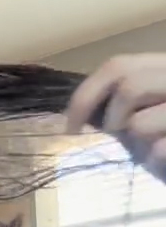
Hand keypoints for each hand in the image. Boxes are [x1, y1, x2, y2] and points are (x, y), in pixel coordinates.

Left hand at [66, 53, 165, 179]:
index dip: (86, 95)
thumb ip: (119, 109)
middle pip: (129, 87)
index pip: (118, 66)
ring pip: (140, 123)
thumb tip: (81, 109)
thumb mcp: (144, 120)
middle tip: (115, 136)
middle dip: (112, 119)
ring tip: (152, 148)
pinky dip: (154, 161)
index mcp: (165, 67)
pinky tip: (164, 160)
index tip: (70, 127)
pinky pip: (159, 150)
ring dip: (137, 143)